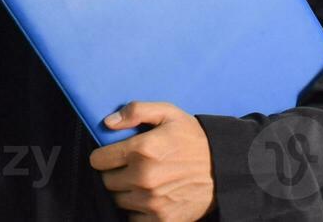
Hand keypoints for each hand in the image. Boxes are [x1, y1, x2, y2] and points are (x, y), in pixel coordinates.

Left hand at [89, 101, 215, 220]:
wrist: (223, 168)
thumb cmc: (193, 138)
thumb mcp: (168, 113)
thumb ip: (136, 111)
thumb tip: (108, 123)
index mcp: (142, 150)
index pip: (98, 160)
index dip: (104, 156)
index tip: (113, 155)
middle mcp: (144, 177)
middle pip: (107, 181)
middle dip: (115, 173)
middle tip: (131, 167)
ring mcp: (152, 201)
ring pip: (119, 200)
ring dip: (126, 192)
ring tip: (143, 181)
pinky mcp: (161, 219)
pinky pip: (133, 218)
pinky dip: (138, 210)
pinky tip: (150, 197)